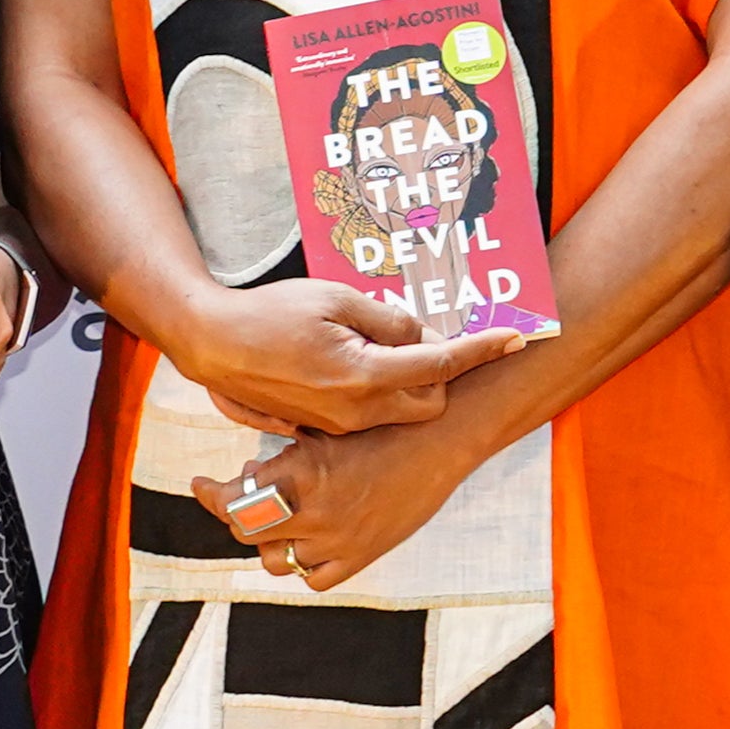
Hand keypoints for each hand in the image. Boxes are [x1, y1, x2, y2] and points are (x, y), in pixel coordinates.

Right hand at [168, 278, 531, 438]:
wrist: (214, 346)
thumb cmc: (270, 314)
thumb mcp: (335, 299)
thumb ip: (389, 320)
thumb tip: (422, 336)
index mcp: (364, 376)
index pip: (441, 365)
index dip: (482, 349)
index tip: (515, 338)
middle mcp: (357, 412)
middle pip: (431, 401)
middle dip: (439, 372)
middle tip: (415, 335)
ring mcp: (341, 426)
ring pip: (401, 409)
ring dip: (405, 380)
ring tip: (369, 342)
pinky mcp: (326, 428)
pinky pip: (371, 413)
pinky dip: (376, 390)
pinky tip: (348, 360)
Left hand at [194, 416, 484, 591]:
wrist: (440, 436)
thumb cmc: (382, 421)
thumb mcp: (324, 426)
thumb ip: (284, 453)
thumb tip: (251, 471)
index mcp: (299, 474)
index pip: (233, 501)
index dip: (210, 496)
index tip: (201, 486)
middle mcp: (313, 512)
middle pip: (248, 532)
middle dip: (240, 514)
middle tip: (246, 495)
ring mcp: (338, 540)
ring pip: (277, 560)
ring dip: (270, 539)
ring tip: (280, 516)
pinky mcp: (362, 555)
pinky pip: (315, 578)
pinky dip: (305, 563)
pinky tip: (308, 540)